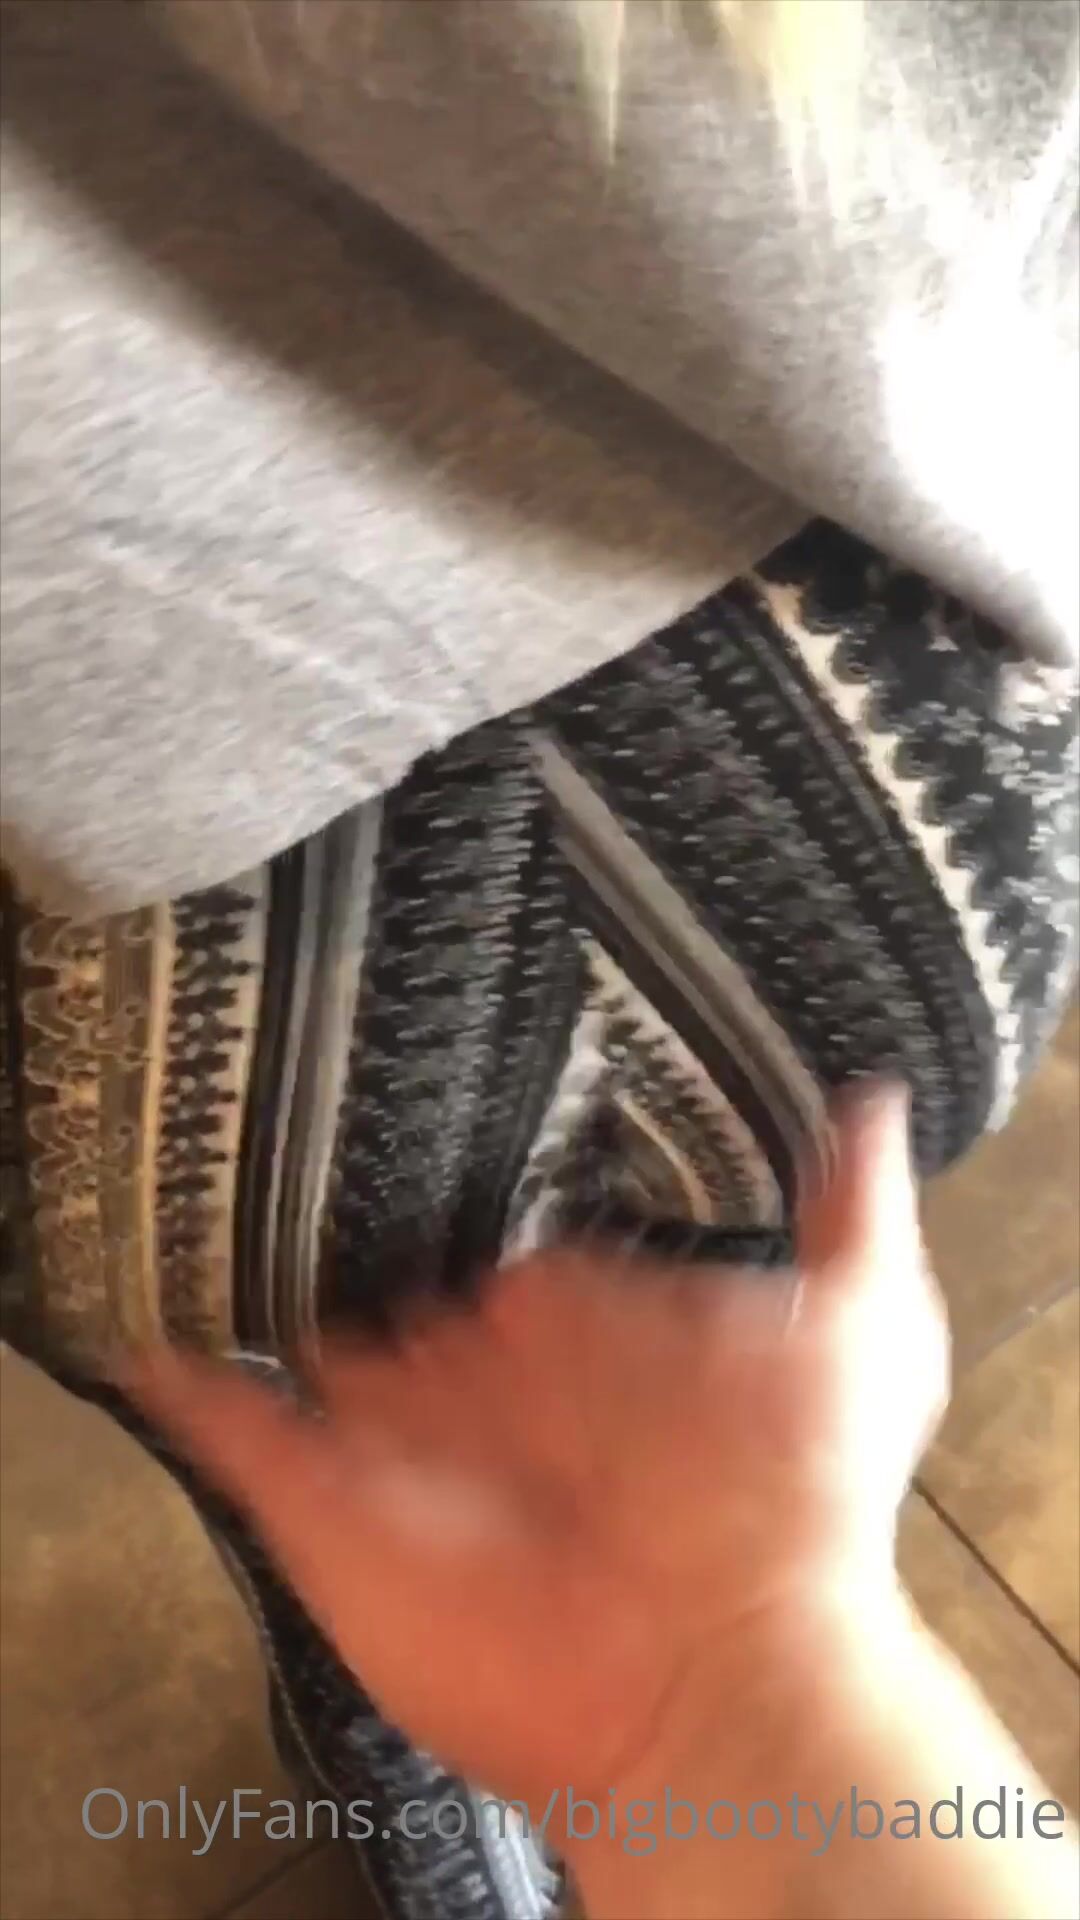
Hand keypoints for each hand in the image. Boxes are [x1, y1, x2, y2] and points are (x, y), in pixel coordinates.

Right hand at [127, 1086, 946, 1818]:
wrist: (715, 1674)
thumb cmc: (797, 1498)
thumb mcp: (867, 1333)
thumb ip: (854, 1212)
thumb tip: (869, 1094)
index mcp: (589, 1332)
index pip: (512, 1246)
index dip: (483, 1193)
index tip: (437, 1099)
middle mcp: (490, 1380)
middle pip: (407, 1288)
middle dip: (365, 1229)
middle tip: (299, 1121)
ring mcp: (403, 1437)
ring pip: (315, 1344)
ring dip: (265, 1287)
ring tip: (203, 1192)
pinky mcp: (331, 1500)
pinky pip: (236, 1433)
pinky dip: (183, 1387)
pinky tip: (144, 1327)